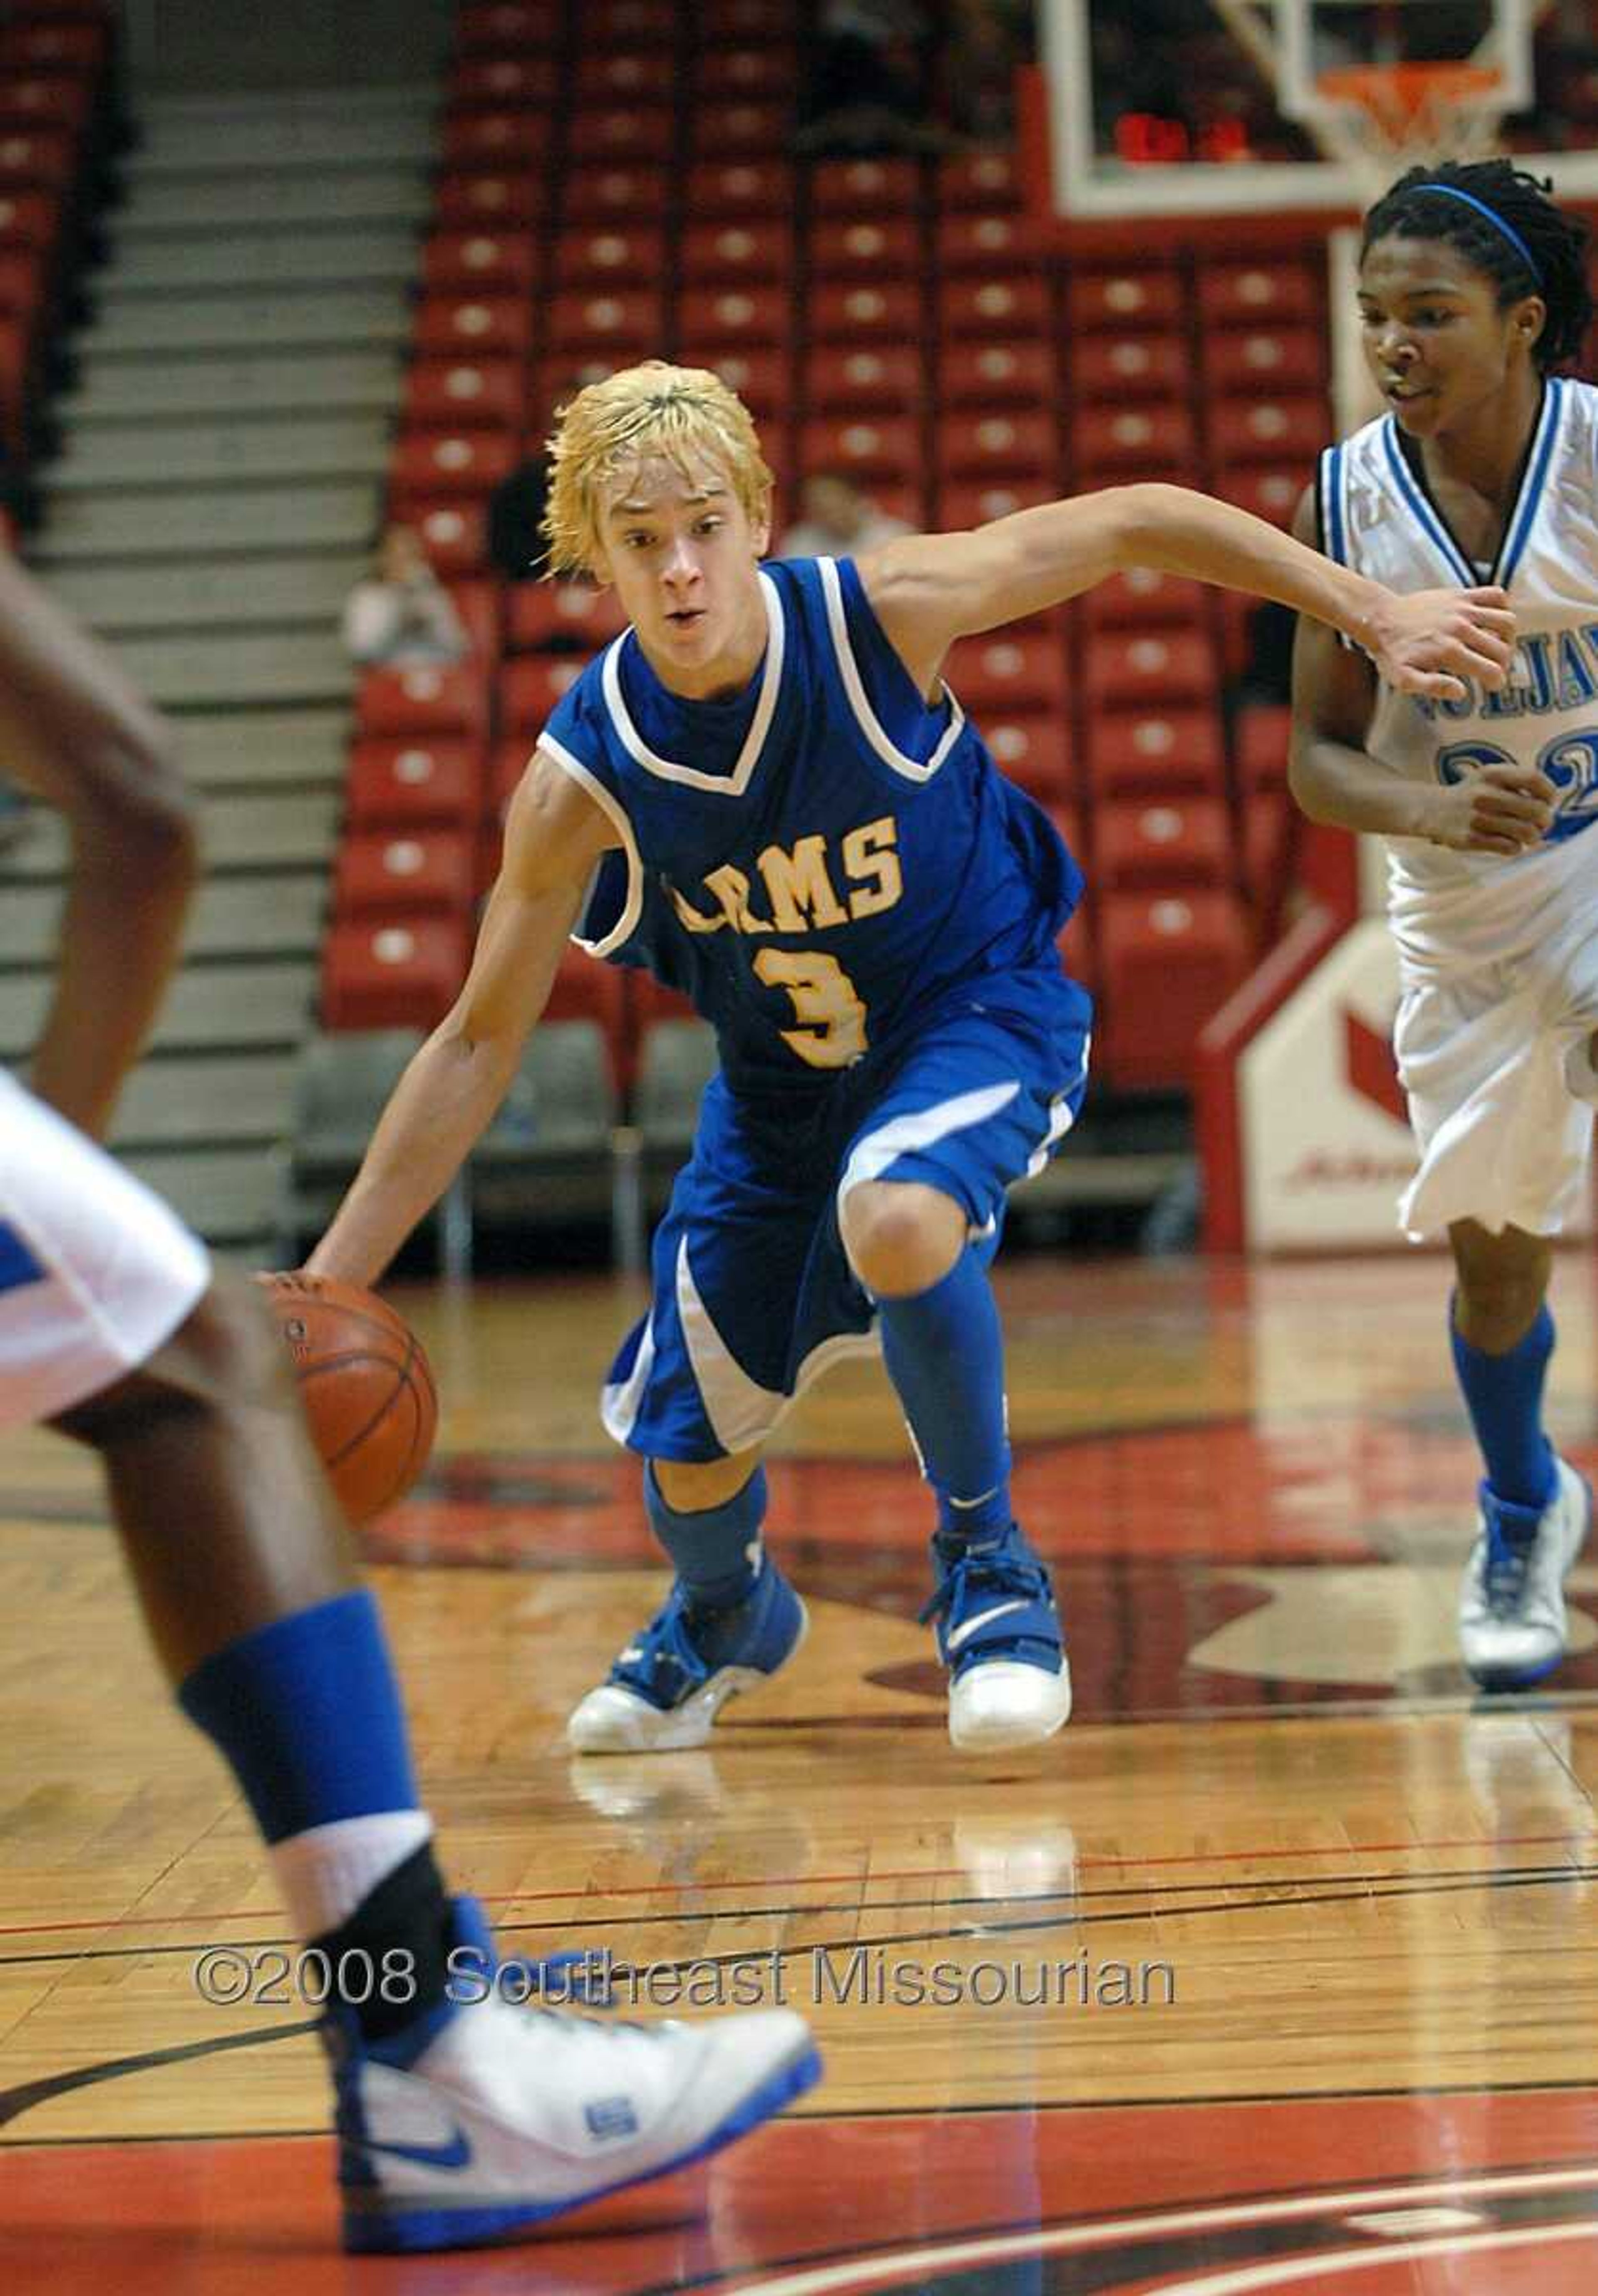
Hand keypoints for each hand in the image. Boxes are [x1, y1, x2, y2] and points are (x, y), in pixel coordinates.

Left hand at [1363, 585, 1515, 699]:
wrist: (1380, 619)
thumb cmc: (1392, 653)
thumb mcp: (1404, 679)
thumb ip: (1433, 687)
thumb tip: (1462, 692)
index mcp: (1449, 652)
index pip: (1491, 670)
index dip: (1497, 681)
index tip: (1493, 684)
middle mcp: (1460, 628)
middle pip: (1502, 648)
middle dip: (1502, 663)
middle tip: (1492, 668)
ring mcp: (1463, 609)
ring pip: (1507, 620)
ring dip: (1508, 637)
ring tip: (1496, 645)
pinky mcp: (1462, 594)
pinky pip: (1496, 595)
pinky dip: (1502, 608)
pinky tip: (1491, 620)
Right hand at [1420, 762, 1555, 855]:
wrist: (1432, 810)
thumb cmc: (1471, 794)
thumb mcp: (1490, 777)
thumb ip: (1518, 782)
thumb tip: (1550, 803)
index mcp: (1493, 774)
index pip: (1535, 780)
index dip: (1549, 793)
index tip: (1548, 801)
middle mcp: (1485, 794)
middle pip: (1536, 810)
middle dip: (1545, 820)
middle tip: (1542, 824)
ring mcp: (1477, 818)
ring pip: (1526, 832)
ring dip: (1532, 836)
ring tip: (1527, 836)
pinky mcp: (1471, 839)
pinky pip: (1510, 847)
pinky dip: (1515, 847)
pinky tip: (1509, 842)